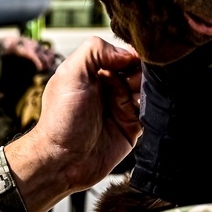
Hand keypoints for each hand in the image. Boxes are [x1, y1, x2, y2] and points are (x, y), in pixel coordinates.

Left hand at [4, 37, 141, 211]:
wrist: (64, 160)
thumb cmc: (61, 120)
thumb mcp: (70, 74)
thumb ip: (95, 50)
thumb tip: (127, 52)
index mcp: (94, 71)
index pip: (123, 53)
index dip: (132, 55)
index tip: (135, 61)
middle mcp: (110, 87)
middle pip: (139, 70)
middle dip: (142, 73)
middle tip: (133, 83)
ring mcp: (122, 107)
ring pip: (148, 90)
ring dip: (147, 91)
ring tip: (134, 99)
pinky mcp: (132, 127)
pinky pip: (151, 112)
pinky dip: (151, 109)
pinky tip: (141, 111)